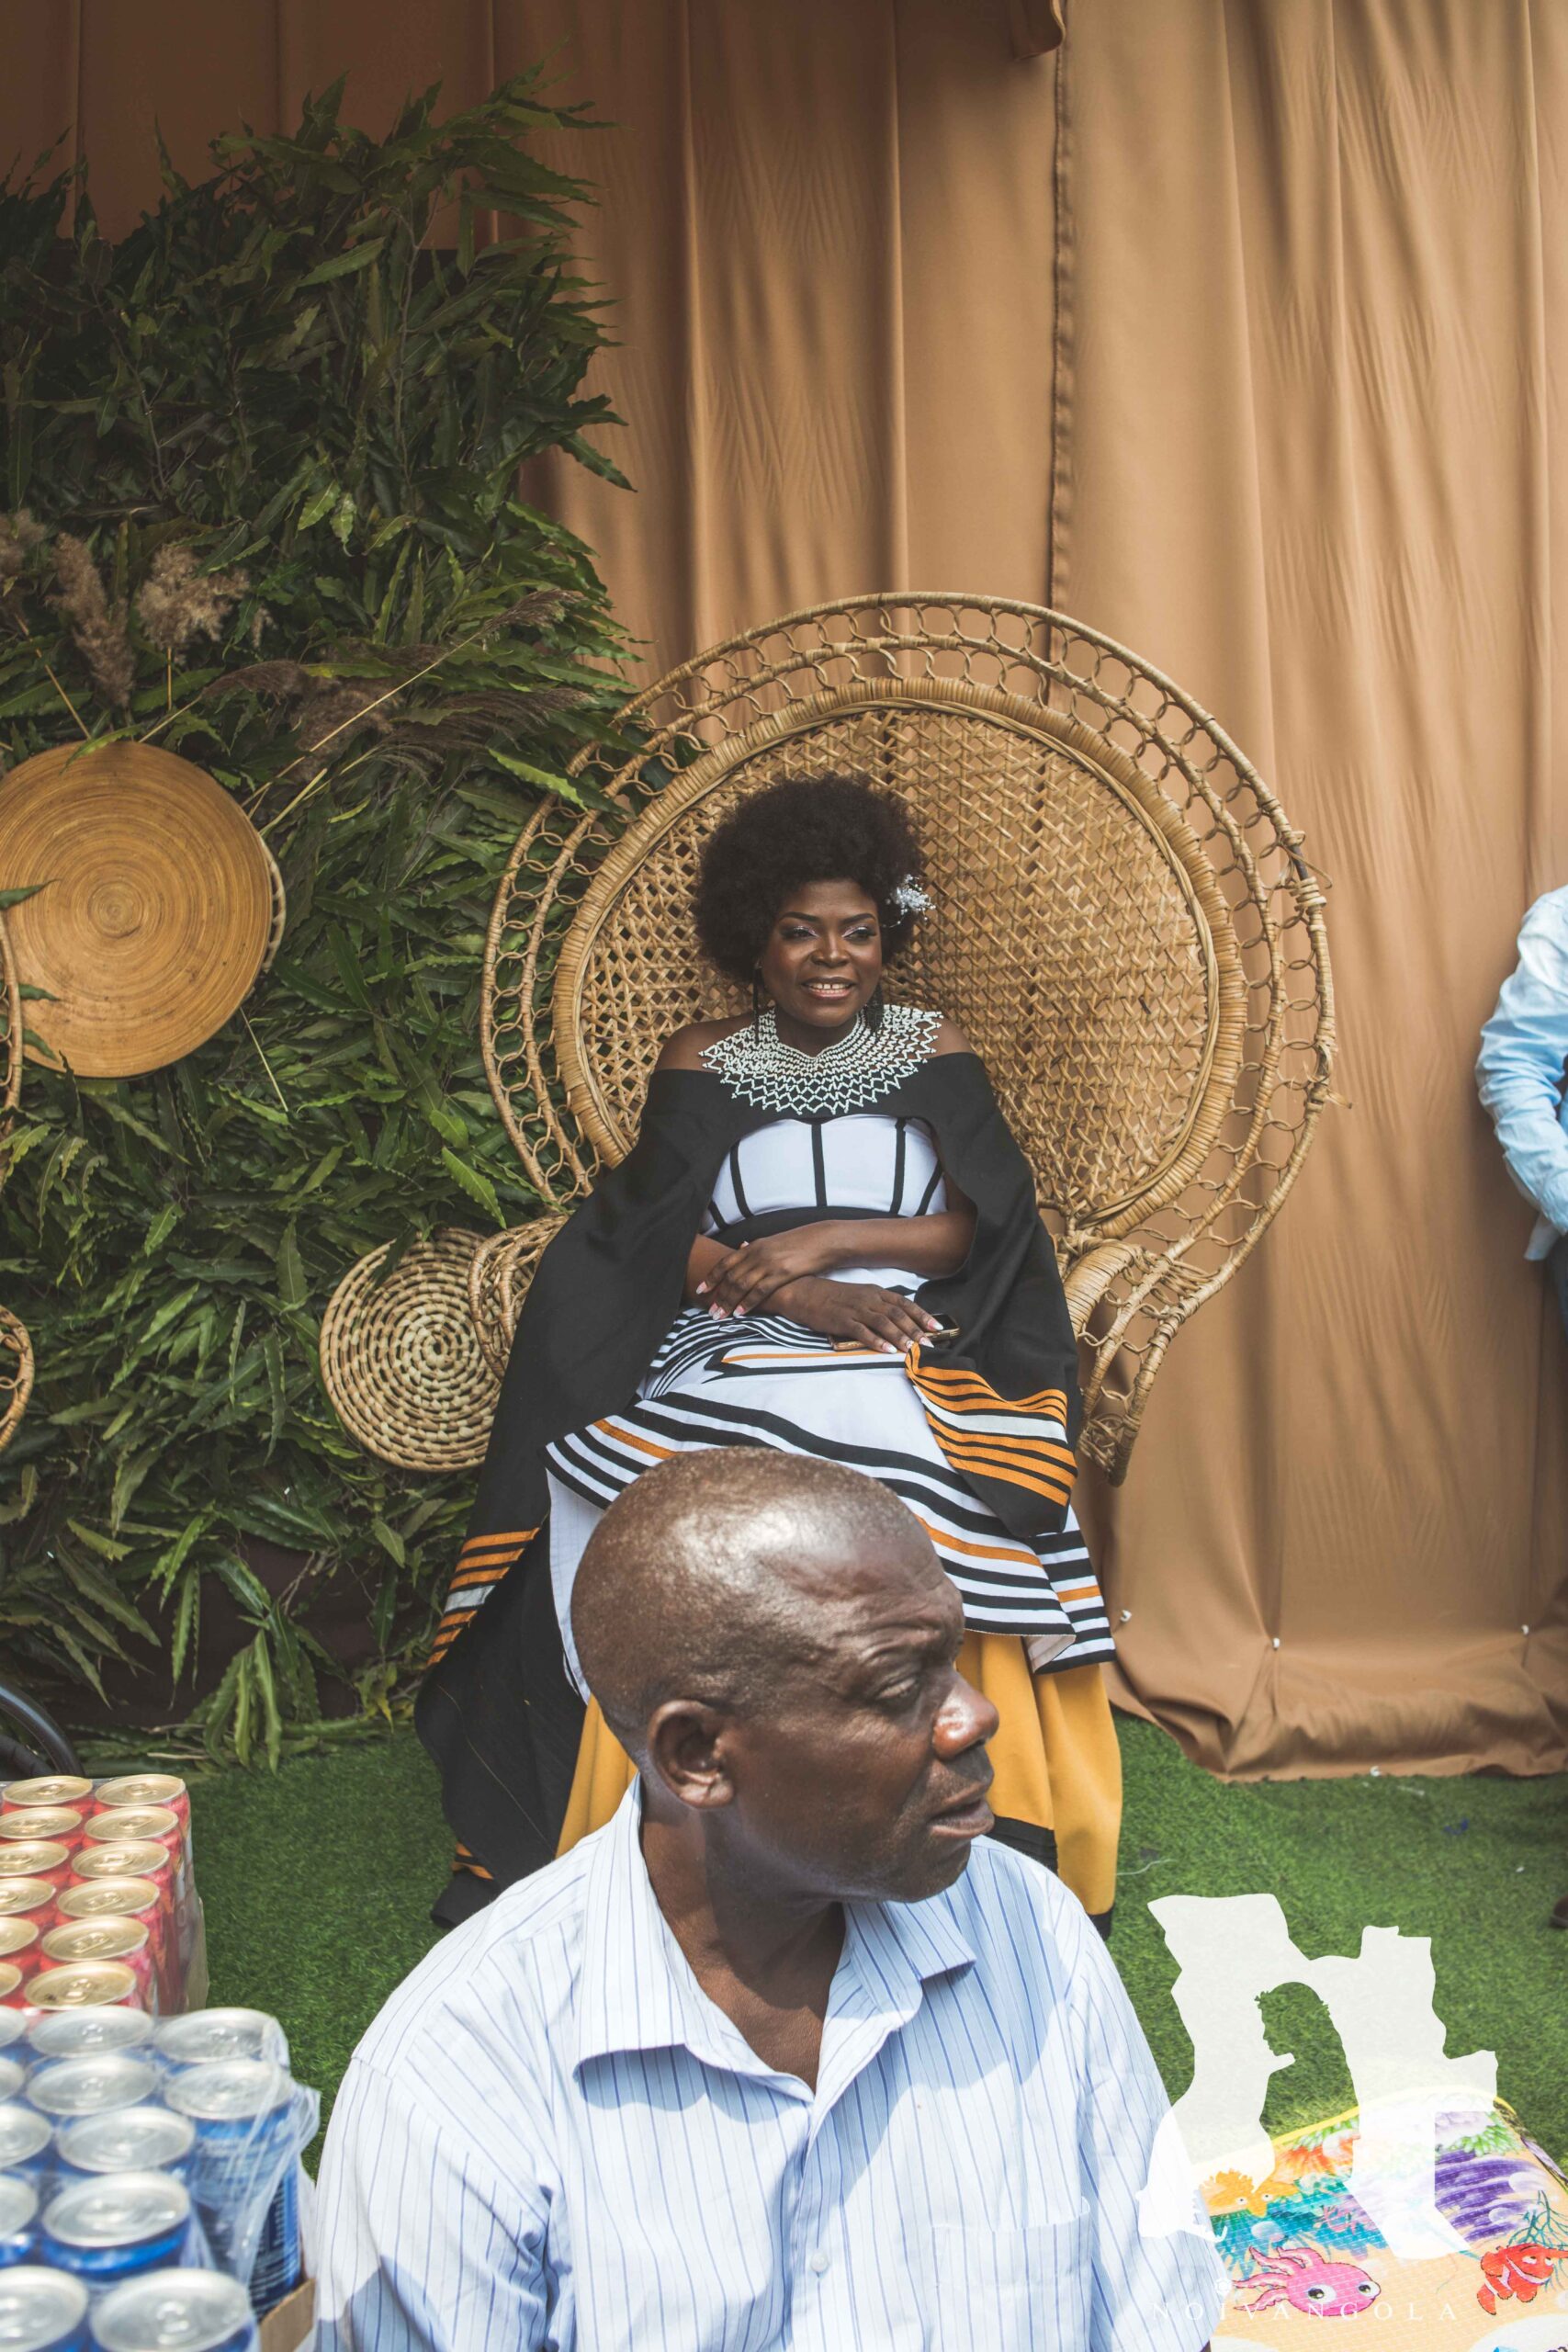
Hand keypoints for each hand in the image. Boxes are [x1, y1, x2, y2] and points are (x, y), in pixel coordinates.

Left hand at [696, 1228, 849, 1317]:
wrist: (824, 1239)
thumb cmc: (801, 1242)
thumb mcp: (774, 1241)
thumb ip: (756, 1247)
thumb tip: (741, 1247)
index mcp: (754, 1245)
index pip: (725, 1262)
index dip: (711, 1277)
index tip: (699, 1290)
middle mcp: (758, 1253)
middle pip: (731, 1277)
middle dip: (718, 1295)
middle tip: (709, 1311)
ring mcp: (769, 1263)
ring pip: (741, 1285)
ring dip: (728, 1302)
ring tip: (720, 1316)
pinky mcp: (782, 1273)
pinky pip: (760, 1290)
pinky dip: (748, 1302)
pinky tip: (741, 1313)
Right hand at [770, 1276, 939, 1354]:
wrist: (806, 1292)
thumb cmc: (834, 1296)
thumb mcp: (860, 1295)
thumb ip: (879, 1305)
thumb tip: (899, 1320)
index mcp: (875, 1292)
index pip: (904, 1303)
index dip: (921, 1315)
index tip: (936, 1327)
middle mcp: (869, 1299)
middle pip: (897, 1314)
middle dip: (915, 1330)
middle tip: (928, 1344)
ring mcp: (855, 1309)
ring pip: (883, 1322)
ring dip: (900, 1337)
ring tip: (912, 1350)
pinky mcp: (842, 1320)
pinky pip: (862, 1331)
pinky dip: (876, 1341)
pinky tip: (886, 1350)